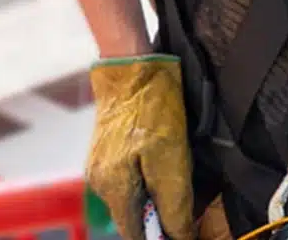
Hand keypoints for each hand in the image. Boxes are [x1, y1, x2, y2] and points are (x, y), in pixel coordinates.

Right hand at [86, 55, 197, 238]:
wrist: (133, 66)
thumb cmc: (152, 107)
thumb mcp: (172, 158)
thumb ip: (173, 202)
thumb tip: (180, 235)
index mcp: (113, 188)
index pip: (137, 234)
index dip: (163, 236)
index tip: (186, 229)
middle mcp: (100, 182)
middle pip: (134, 217)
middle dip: (161, 215)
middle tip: (188, 199)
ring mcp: (99, 166)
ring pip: (132, 197)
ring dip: (155, 195)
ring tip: (177, 171)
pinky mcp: (105, 151)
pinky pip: (129, 177)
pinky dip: (148, 177)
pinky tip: (162, 158)